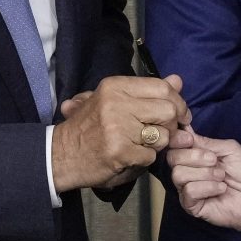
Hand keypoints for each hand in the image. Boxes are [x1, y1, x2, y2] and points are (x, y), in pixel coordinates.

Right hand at [52, 74, 190, 191]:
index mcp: (115, 86)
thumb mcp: (113, 100)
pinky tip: (130, 157)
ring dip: (158, 145)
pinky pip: (151, 156)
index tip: (180, 114)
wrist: (60, 155)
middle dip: (173, 125)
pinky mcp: (120, 152)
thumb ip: (147, 91)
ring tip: (141, 145)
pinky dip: (144, 160)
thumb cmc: (89, 127)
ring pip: (163, 135)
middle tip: (164, 133)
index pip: (163, 88)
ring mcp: (118, 128)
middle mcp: (117, 103)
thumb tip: (178, 80)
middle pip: (169, 110)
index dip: (178, 102)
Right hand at [166, 131, 240, 240]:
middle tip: (215, 161)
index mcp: (197, 156)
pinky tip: (221, 189)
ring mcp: (189, 189)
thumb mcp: (230, 149)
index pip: (175, 145)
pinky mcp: (192, 205)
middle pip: (172, 158)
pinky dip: (207, 187)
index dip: (178, 140)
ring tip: (222, 177)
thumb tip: (185, 131)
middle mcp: (189, 171)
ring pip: (178, 175)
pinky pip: (188, 191)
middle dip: (194, 157)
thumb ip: (207, 142)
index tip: (190, 139)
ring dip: (204, 173)